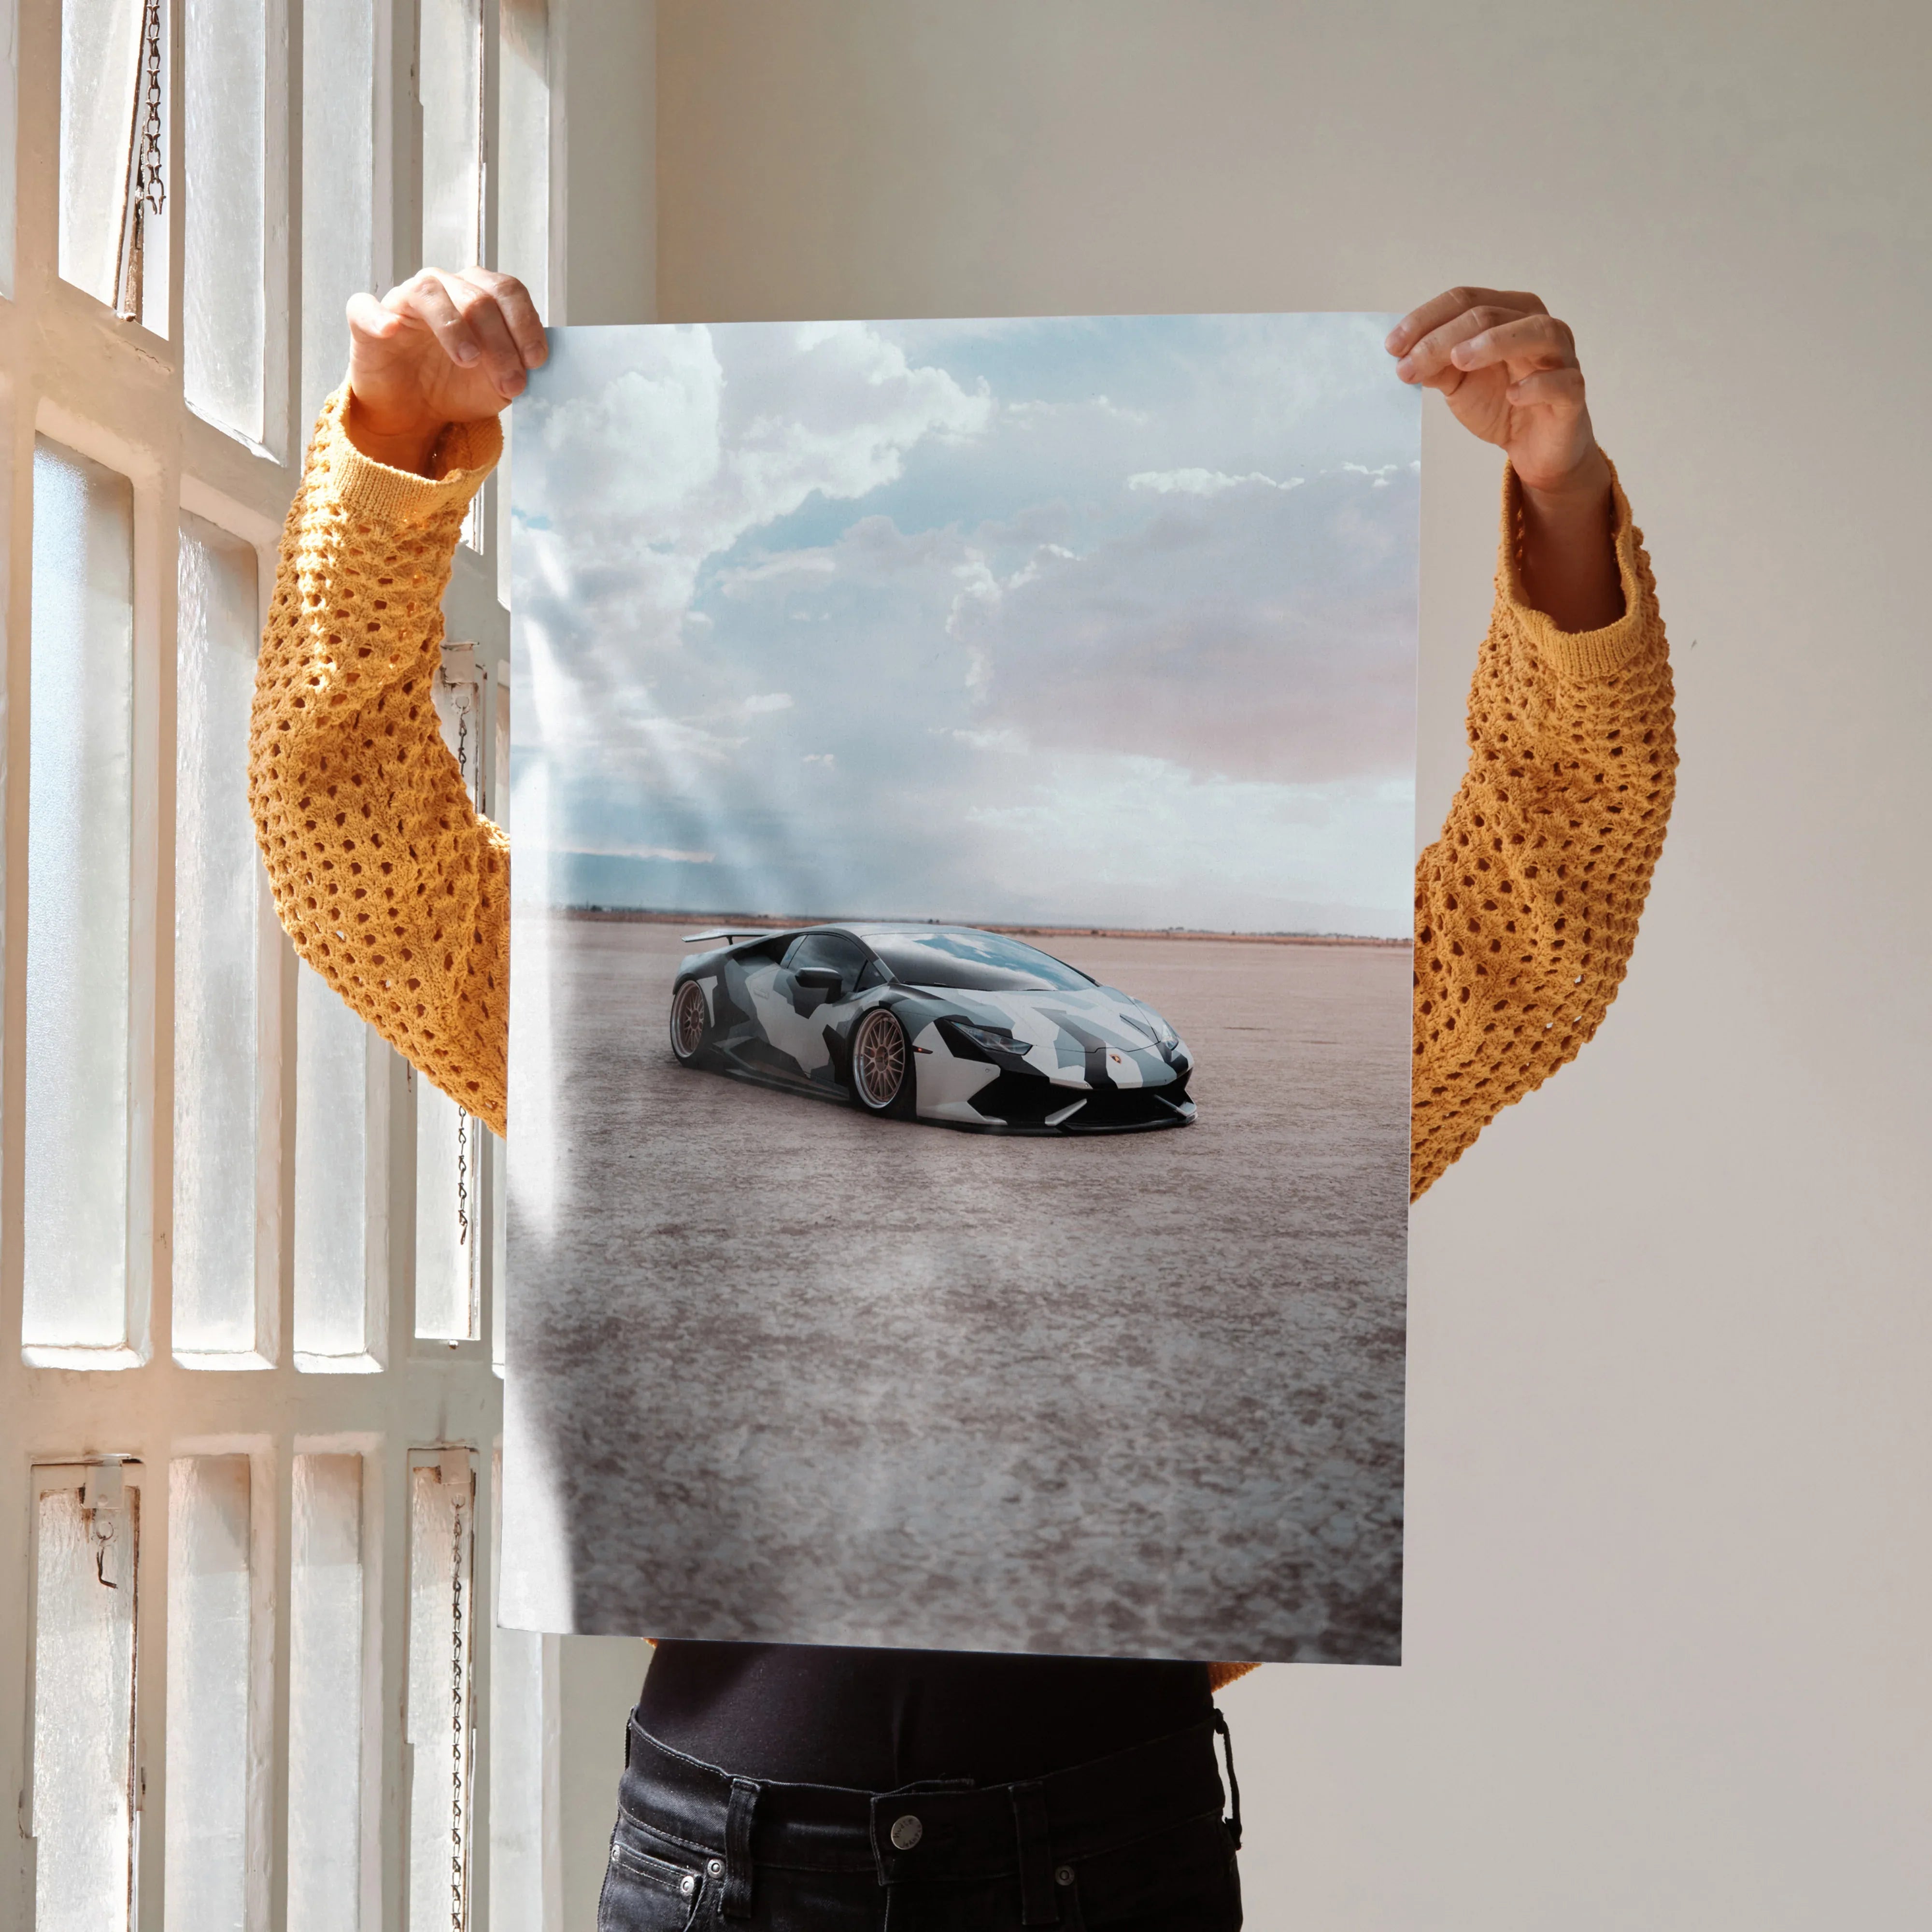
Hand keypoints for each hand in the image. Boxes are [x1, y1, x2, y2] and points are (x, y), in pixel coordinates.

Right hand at [344, 267, 546, 474]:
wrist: (414, 412)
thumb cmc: (457, 387)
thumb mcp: (497, 383)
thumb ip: (518, 367)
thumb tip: (535, 363)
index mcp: (478, 295)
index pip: (507, 291)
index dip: (525, 323)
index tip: (536, 361)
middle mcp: (443, 288)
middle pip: (477, 298)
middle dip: (500, 342)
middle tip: (511, 383)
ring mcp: (404, 301)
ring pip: (430, 293)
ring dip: (454, 327)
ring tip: (469, 360)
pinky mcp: (367, 320)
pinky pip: (366, 307)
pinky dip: (378, 317)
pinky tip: (391, 331)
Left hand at [1389, 287, 1621, 628]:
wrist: (1534, 447)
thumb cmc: (1500, 403)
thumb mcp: (1458, 382)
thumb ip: (1436, 365)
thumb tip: (1404, 355)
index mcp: (1508, 313)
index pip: (1465, 300)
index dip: (1426, 319)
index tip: (1392, 347)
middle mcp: (1538, 325)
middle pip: (1490, 314)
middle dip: (1443, 338)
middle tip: (1408, 365)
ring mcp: (1561, 357)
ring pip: (1535, 332)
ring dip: (1494, 342)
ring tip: (1458, 360)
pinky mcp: (1573, 393)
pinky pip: (1562, 381)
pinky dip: (1537, 385)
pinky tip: (1512, 394)